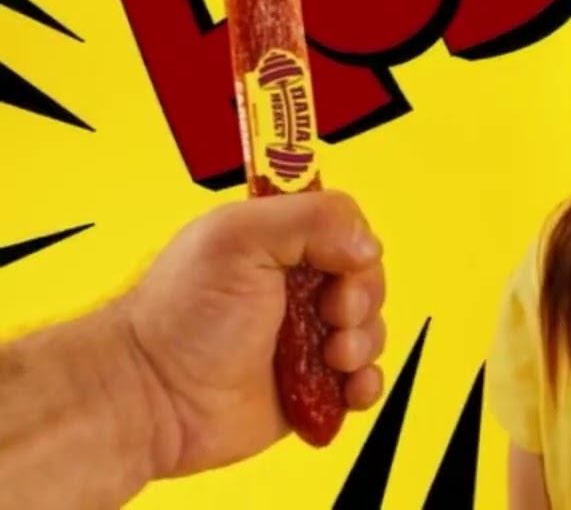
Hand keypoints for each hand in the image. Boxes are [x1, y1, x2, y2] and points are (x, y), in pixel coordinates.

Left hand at [119, 191, 386, 477]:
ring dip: (362, 343)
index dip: (353, 248)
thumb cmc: (178, 317)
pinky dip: (364, 384)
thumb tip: (366, 244)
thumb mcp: (237, 239)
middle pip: (366, 281)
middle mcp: (295, 288)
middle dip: (360, 300)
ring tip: (330, 356)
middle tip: (331, 315)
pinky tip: (347, 386)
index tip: (338, 265)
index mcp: (278, 243)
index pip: (346, 230)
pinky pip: (361, 382)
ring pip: (370, 331)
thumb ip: (309, 219)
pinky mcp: (310, 386)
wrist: (152, 399)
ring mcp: (305, 339)